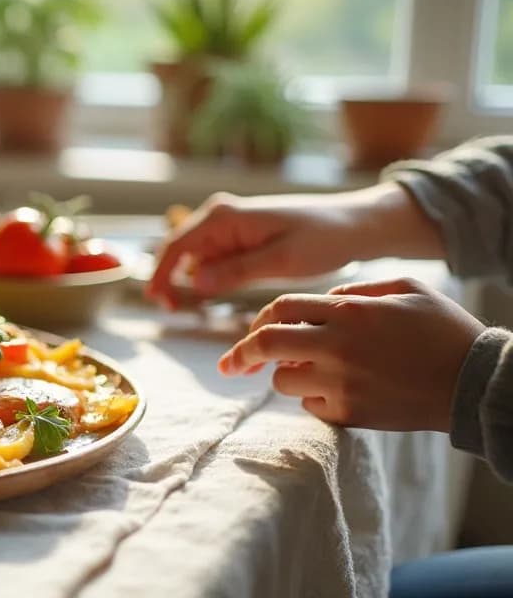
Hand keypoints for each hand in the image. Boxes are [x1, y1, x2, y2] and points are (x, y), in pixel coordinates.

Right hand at [147, 184, 440, 307]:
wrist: (355, 227)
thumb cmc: (324, 238)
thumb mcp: (282, 259)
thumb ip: (237, 271)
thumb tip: (196, 282)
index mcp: (224, 217)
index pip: (176, 245)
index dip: (160, 274)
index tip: (157, 301)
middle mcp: (220, 217)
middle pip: (180, 251)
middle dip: (172, 280)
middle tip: (176, 311)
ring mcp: (229, 228)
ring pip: (195, 258)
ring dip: (192, 282)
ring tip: (196, 309)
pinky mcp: (240, 239)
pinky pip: (214, 260)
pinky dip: (210, 279)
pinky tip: (217, 295)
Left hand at [218, 278, 482, 431]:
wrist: (475, 382)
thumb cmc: (444, 331)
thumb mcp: (407, 290)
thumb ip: (357, 291)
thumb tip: (322, 301)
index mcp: (349, 312)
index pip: (280, 307)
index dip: (258, 317)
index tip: (250, 330)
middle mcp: (337, 346)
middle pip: (266, 343)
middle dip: (240, 353)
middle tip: (228, 364)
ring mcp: (341, 382)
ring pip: (282, 380)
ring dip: (287, 374)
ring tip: (313, 371)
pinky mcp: (349, 414)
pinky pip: (310, 405)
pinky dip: (314, 397)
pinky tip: (340, 390)